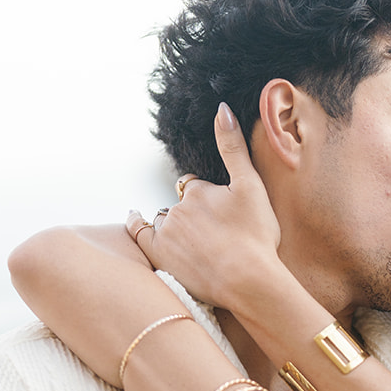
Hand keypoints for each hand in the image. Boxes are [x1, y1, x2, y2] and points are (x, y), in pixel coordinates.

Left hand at [130, 104, 282, 308]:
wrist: (248, 282)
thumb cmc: (256, 237)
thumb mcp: (251, 186)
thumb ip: (233, 147)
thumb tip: (221, 109)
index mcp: (199, 191)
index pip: (196, 187)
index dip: (209, 199)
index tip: (223, 215)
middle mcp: (178, 209)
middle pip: (180, 204)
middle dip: (193, 213)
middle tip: (216, 235)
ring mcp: (165, 233)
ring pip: (163, 220)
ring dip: (173, 224)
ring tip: (194, 242)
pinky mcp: (159, 255)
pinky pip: (138, 233)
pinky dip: (135, 223)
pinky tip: (134, 217)